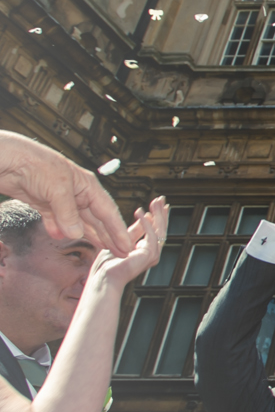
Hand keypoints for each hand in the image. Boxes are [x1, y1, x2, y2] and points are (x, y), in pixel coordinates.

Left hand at [0, 132, 131, 251]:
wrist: (8, 160)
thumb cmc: (35, 163)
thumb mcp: (58, 189)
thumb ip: (68, 213)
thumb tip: (76, 233)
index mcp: (87, 186)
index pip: (107, 212)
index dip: (118, 230)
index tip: (126, 245)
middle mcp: (76, 193)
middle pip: (96, 218)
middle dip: (108, 236)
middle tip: (120, 252)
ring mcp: (59, 198)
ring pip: (77, 221)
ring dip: (88, 235)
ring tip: (100, 248)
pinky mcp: (43, 202)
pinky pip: (55, 220)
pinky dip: (58, 230)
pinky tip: (60, 237)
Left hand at [91, 199, 168, 287]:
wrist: (103, 279)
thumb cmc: (108, 264)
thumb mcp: (122, 240)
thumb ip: (135, 230)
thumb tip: (145, 217)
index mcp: (146, 250)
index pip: (157, 229)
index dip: (158, 216)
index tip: (158, 203)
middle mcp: (153, 252)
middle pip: (162, 229)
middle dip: (161, 212)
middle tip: (161, 198)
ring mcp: (152, 255)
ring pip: (160, 231)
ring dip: (157, 214)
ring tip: (155, 202)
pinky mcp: (149, 255)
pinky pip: (151, 235)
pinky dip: (146, 223)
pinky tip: (140, 212)